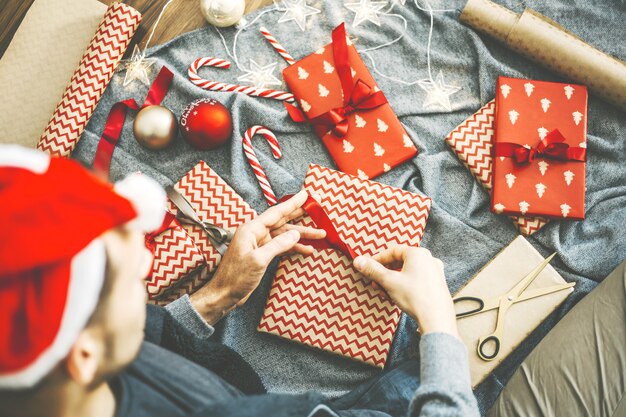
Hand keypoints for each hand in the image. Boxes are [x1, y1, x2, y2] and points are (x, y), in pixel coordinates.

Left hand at [190, 190, 325, 324]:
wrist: (224, 294)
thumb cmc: (236, 277)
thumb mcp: (258, 260)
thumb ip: (278, 245)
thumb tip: (295, 234)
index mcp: (251, 229)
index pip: (276, 212)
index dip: (292, 203)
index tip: (306, 195)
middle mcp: (255, 234)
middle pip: (282, 221)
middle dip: (300, 216)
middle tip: (317, 208)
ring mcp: (259, 244)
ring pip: (284, 235)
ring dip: (301, 235)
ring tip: (320, 234)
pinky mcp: (262, 255)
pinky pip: (281, 246)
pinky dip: (294, 247)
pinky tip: (307, 249)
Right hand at [353, 246, 457, 337]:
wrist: (436, 319)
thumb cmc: (414, 297)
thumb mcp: (389, 281)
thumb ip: (372, 270)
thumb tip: (358, 261)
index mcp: (418, 253)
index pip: (393, 251)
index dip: (377, 259)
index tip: (367, 267)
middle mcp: (429, 259)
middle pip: (400, 262)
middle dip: (385, 273)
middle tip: (375, 283)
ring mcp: (435, 272)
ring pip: (408, 272)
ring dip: (393, 281)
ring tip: (384, 293)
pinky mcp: (437, 284)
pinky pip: (416, 280)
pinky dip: (404, 285)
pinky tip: (397, 297)